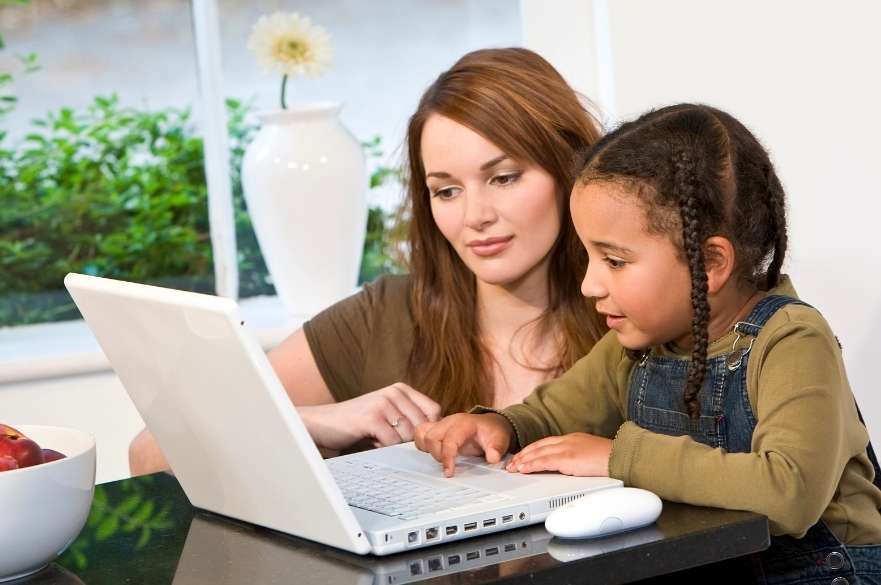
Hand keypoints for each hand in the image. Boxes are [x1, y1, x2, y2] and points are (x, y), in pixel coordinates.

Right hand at [300, 383, 440, 451]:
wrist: (322, 424)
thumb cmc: (356, 424)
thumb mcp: (386, 415)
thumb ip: (408, 419)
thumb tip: (435, 437)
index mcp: (401, 389)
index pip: (434, 411)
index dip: (429, 430)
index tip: (418, 442)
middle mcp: (394, 392)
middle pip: (423, 426)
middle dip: (412, 442)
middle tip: (393, 446)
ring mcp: (383, 403)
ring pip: (408, 436)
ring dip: (395, 446)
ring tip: (378, 442)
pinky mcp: (372, 418)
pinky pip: (392, 442)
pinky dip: (384, 449)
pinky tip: (371, 444)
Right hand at [414, 413, 512, 476]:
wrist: (490, 424)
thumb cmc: (492, 432)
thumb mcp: (500, 439)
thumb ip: (496, 449)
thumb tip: (492, 458)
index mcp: (463, 423)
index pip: (449, 440)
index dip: (447, 457)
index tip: (449, 473)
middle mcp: (449, 421)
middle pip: (431, 437)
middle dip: (438, 455)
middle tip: (449, 466)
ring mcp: (441, 424)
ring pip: (422, 434)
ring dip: (428, 449)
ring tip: (442, 459)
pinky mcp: (436, 428)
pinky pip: (420, 433)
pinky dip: (422, 444)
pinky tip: (433, 452)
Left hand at [505, 432, 611, 476]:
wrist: (622, 457)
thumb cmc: (612, 459)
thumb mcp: (591, 455)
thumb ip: (579, 458)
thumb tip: (573, 466)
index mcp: (573, 439)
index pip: (547, 442)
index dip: (533, 449)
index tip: (524, 455)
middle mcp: (568, 440)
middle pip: (539, 445)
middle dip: (524, 454)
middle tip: (512, 462)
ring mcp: (567, 448)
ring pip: (538, 453)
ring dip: (523, 460)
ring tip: (513, 467)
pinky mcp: (567, 458)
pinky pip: (543, 461)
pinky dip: (531, 465)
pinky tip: (523, 469)